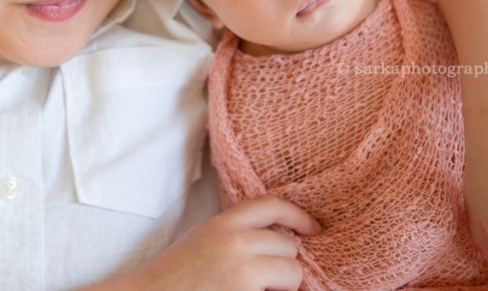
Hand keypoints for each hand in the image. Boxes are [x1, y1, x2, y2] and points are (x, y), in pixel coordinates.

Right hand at [86, 194, 320, 290]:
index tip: (314, 230)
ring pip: (293, 273)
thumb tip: (277, 240)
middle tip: (266, 282)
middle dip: (285, 265)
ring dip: (284, 287)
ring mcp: (241, 271)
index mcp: (221, 224)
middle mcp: (234, 242)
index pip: (272, 205)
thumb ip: (235, 235)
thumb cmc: (172, 279)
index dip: (299, 215)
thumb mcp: (203, 241)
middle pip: (289, 246)